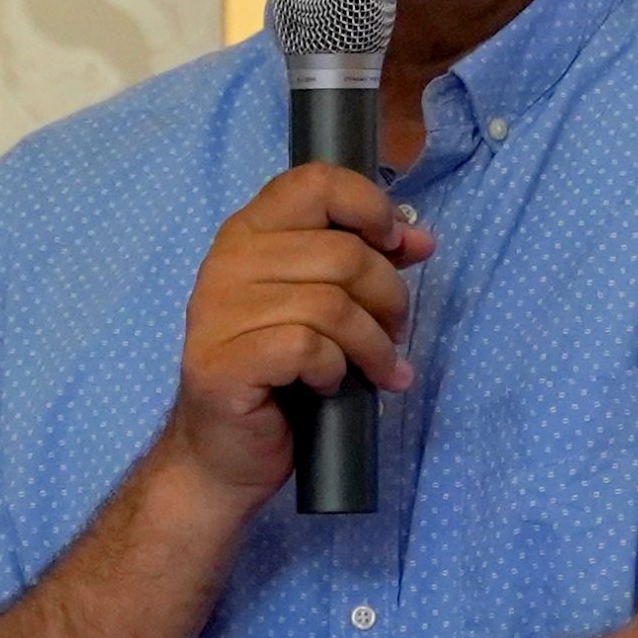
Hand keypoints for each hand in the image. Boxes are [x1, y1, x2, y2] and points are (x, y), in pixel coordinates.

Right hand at [154, 163, 435, 514]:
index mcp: (247, 234)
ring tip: (379, 369)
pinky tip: (331, 385)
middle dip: (388, 298)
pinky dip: (335, 369)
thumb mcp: (321, 306)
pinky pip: (307, 348)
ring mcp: (217, 314)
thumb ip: (361, 263)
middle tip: (393, 333)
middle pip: (341, 253)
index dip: (369, 207)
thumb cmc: (278, 376)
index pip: (314, 182)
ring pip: (331, 304)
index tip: (397, 245)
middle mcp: (226, 263)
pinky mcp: (223, 364)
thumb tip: (419, 239)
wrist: (223, 454)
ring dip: (372, 344)